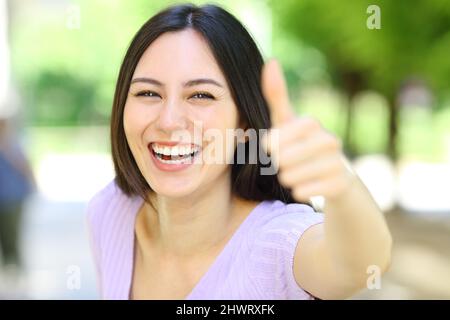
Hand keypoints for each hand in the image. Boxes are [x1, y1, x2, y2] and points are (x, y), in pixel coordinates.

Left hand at [261, 59, 353, 201]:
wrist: (334, 176)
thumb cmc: (302, 145)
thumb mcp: (287, 122)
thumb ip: (277, 96)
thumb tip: (271, 61)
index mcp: (312, 124)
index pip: (280, 136)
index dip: (273, 144)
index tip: (270, 148)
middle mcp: (329, 140)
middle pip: (283, 160)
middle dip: (278, 165)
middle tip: (286, 164)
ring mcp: (337, 163)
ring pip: (291, 177)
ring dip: (287, 179)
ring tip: (296, 174)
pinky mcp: (341, 184)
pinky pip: (304, 192)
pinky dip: (299, 192)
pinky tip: (306, 186)